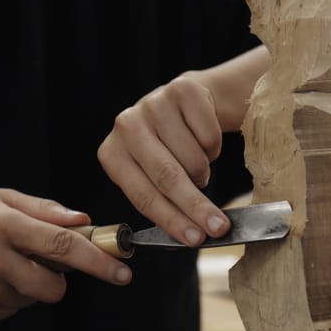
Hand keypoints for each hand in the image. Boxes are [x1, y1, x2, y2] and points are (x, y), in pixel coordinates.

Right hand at [0, 187, 131, 322]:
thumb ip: (41, 210)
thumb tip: (83, 220)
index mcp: (2, 224)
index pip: (63, 246)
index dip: (98, 261)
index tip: (123, 272)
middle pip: (54, 286)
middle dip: (58, 278)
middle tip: (37, 260)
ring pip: (33, 299)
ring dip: (28, 285)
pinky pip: (11, 310)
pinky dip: (7, 296)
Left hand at [98, 71, 231, 245]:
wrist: (186, 104)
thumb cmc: (168, 151)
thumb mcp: (153, 176)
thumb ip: (163, 203)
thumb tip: (190, 237)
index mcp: (112, 154)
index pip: (143, 196)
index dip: (171, 220)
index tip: (195, 240)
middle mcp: (126, 125)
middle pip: (167, 176)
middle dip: (195, 207)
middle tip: (219, 227)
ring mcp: (152, 104)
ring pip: (192, 157)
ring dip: (203, 171)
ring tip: (197, 165)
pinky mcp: (181, 89)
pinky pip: (209, 134)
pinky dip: (213, 146)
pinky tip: (201, 138)